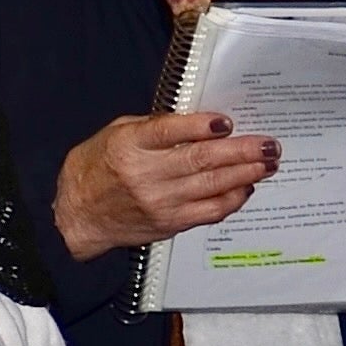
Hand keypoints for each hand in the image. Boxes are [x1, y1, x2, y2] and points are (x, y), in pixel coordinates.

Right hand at [54, 111, 279, 263]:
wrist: (77, 215)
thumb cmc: (96, 169)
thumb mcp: (117, 133)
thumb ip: (155, 128)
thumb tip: (200, 125)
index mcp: (130, 146)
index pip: (170, 132)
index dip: (201, 127)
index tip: (226, 122)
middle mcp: (146, 175)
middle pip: (202, 160)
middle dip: (242, 151)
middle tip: (269, 144)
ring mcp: (160, 202)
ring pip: (213, 186)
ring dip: (247, 174)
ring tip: (269, 163)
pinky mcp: (170, 223)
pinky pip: (210, 212)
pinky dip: (232, 199)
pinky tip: (246, 187)